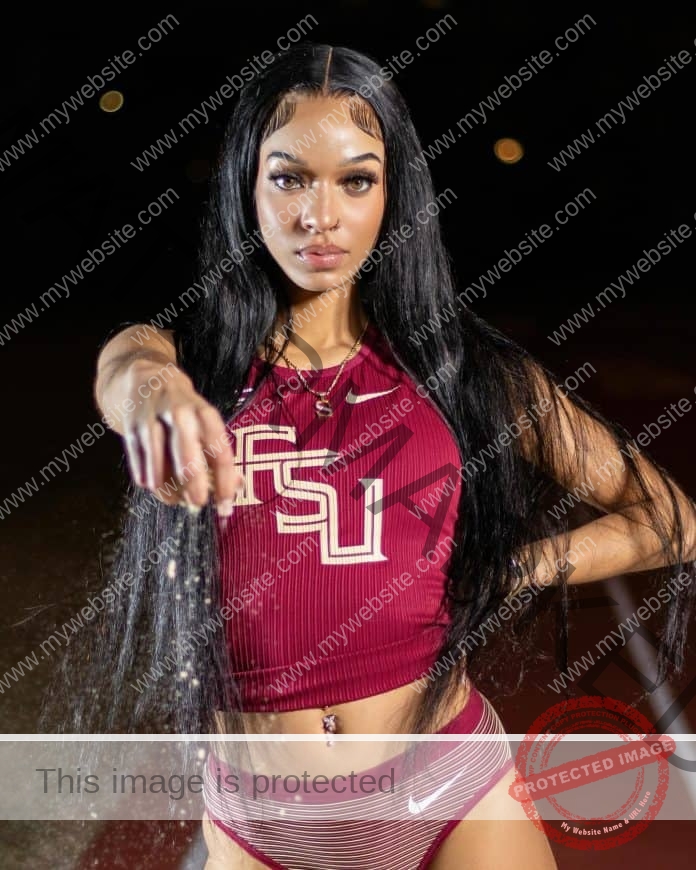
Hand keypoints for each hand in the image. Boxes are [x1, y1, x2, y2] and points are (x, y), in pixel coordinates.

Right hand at [121, 361, 243, 512]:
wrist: (148, 380)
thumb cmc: (185, 411)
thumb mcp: (206, 423)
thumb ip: (219, 455)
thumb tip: (238, 487)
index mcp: (205, 414)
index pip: (220, 452)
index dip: (224, 482)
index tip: (225, 505)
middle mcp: (180, 412)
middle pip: (187, 452)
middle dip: (194, 483)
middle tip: (198, 503)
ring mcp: (153, 418)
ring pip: (158, 458)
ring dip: (165, 485)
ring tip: (174, 500)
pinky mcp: (132, 426)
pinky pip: (138, 458)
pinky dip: (145, 476)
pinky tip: (153, 486)